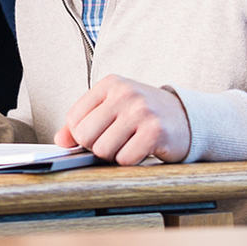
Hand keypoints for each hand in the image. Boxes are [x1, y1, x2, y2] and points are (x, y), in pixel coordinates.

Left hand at [54, 75, 191, 163]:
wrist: (186, 117)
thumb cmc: (143, 114)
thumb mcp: (112, 108)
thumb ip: (83, 122)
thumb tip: (60, 141)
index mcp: (109, 84)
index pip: (74, 118)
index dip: (80, 135)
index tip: (95, 136)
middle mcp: (124, 94)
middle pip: (85, 135)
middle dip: (95, 147)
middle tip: (112, 144)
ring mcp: (140, 111)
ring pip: (103, 150)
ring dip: (114, 155)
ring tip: (127, 145)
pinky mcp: (155, 131)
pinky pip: (126, 159)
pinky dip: (130, 161)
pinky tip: (140, 150)